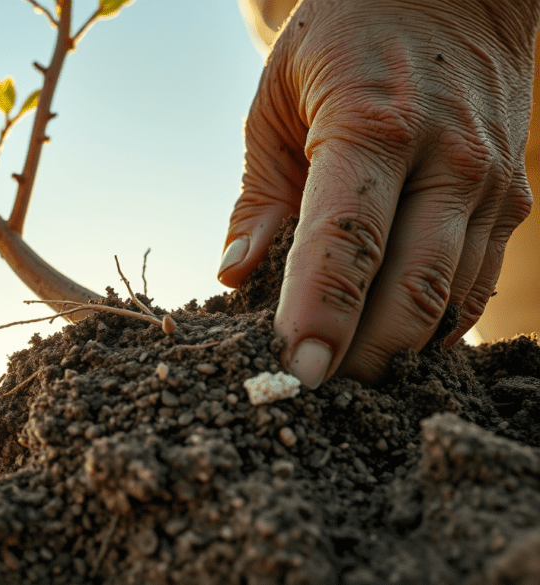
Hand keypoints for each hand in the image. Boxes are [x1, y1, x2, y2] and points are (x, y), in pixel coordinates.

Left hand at [218, 0, 538, 386]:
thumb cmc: (344, 42)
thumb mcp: (278, 100)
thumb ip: (259, 194)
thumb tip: (235, 273)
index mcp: (373, 126)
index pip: (346, 240)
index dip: (322, 314)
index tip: (295, 373)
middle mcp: (446, 160)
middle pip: (412, 287)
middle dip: (363, 355)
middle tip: (313, 395)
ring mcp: (491, 184)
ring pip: (452, 299)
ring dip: (399, 351)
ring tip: (348, 381)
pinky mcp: (512, 202)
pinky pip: (476, 287)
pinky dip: (436, 327)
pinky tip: (394, 345)